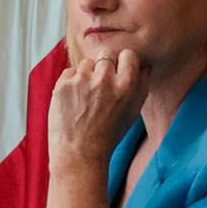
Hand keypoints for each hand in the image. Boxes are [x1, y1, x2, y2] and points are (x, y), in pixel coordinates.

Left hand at [48, 41, 147, 167]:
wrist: (80, 152)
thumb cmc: (109, 133)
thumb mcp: (134, 110)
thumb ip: (141, 84)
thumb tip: (143, 64)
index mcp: (127, 85)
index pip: (128, 54)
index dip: (122, 63)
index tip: (117, 73)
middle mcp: (105, 80)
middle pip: (105, 58)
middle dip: (103, 70)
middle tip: (99, 91)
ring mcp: (82, 81)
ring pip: (86, 63)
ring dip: (86, 75)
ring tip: (85, 98)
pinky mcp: (63, 85)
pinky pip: (69, 72)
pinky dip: (70, 82)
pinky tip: (73, 100)